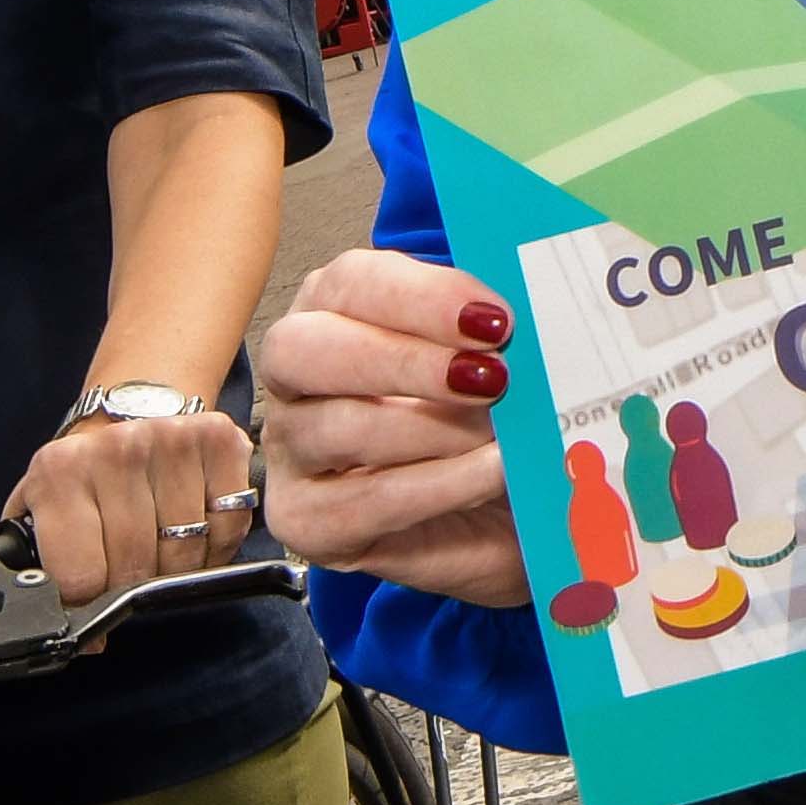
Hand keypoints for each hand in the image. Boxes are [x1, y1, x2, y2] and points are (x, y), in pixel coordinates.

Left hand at [6, 399, 255, 609]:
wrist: (133, 409)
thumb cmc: (89, 473)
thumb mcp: (44, 510)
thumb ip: (46, 566)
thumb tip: (86, 638)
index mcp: (60, 470)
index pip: (81, 575)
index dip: (88, 602)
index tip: (91, 598)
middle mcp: (116, 447)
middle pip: (135, 568)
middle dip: (132, 585)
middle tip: (127, 570)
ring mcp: (172, 439)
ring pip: (185, 553)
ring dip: (176, 567)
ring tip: (160, 548)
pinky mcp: (219, 438)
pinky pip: (228, 526)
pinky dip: (216, 544)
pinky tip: (196, 529)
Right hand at [255, 249, 533, 607]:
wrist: (499, 515)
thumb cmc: (484, 423)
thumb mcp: (493, 366)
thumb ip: (490, 336)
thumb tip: (514, 324)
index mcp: (334, 311)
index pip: (350, 283)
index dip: (422, 298)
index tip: (495, 320)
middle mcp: (295, 376)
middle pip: (304, 349)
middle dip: (404, 359)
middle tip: (491, 376)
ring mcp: (291, 451)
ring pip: (337, 428)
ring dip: (432, 428)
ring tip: (500, 433)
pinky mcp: (306, 520)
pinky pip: (365, 502)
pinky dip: (440, 485)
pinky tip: (492, 473)